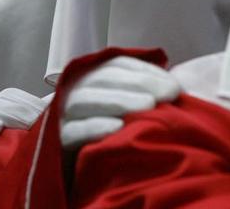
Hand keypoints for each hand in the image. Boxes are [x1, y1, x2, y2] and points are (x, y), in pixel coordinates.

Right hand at [60, 56, 179, 149]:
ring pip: (85, 100)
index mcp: (89, 78)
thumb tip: (174, 86)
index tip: (173, 83)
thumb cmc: (103, 131)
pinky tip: (117, 127)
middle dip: (139, 82)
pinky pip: (73, 131)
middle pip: (103, 78)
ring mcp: (62, 115)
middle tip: (169, 93)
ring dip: (119, 100)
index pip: (116, 65)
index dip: (144, 70)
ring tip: (149, 104)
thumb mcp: (121, 106)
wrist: (72, 165)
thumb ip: (141, 92)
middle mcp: (73, 91)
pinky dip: (94, 127)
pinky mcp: (56, 140)